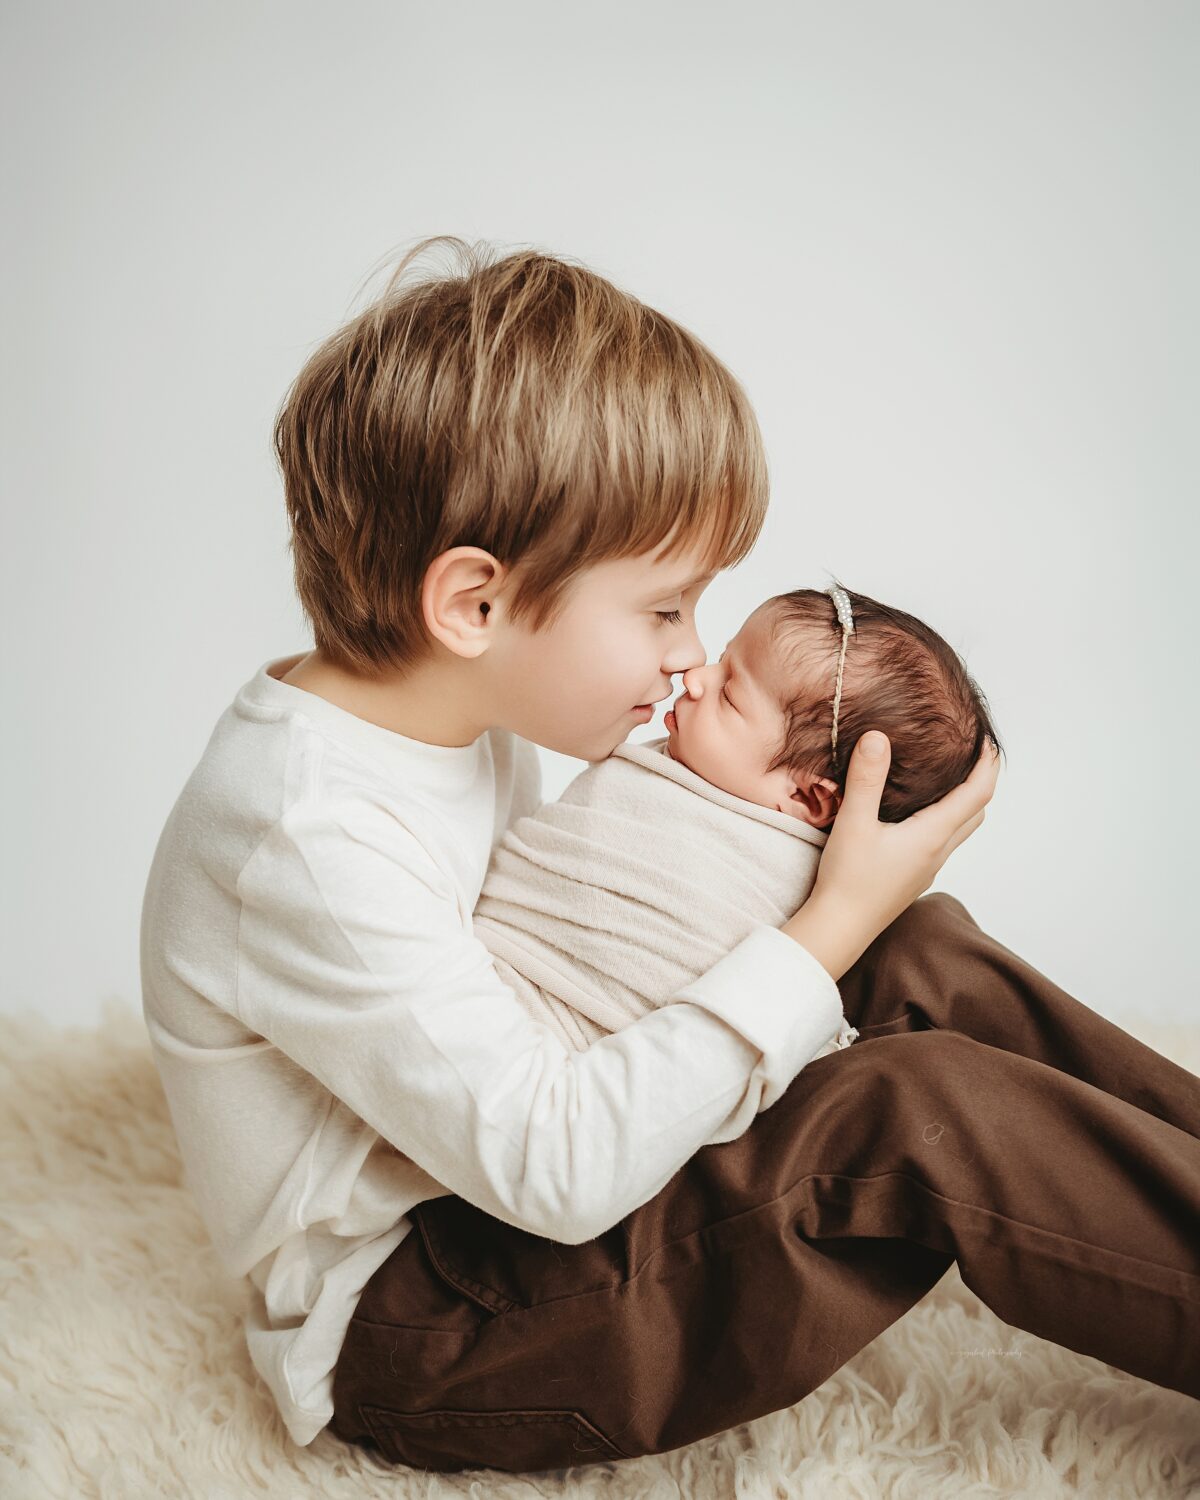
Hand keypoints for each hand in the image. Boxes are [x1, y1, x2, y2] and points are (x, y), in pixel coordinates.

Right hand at [808, 731, 1000, 939]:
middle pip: (976, 813)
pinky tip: (917, 814)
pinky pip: (940, 843)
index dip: (988, 764)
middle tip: (972, 755)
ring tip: (947, 779)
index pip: (977, 793)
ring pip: (959, 830)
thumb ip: (866, 778)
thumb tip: (878, 737)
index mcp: (933, 835)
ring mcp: (927, 868)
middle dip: (981, 781)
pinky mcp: (912, 878)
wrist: (840, 929)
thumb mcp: (854, 822)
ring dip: (963, 803)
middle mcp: (938, 852)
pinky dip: (943, 820)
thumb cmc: (848, 880)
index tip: (987, 739)